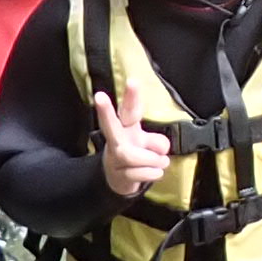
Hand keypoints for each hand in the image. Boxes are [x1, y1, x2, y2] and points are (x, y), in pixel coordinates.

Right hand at [89, 85, 173, 202]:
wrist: (119, 179)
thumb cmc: (136, 153)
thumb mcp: (148, 144)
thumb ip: (156, 142)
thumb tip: (162, 148)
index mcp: (126, 126)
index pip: (128, 109)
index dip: (131, 97)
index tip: (132, 81)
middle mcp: (117, 139)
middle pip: (110, 125)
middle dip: (105, 111)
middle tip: (99, 96)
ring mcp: (114, 157)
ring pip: (131, 156)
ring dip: (152, 160)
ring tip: (162, 162)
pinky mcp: (118, 175)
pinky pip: (137, 174)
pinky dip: (152, 173)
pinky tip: (156, 172)